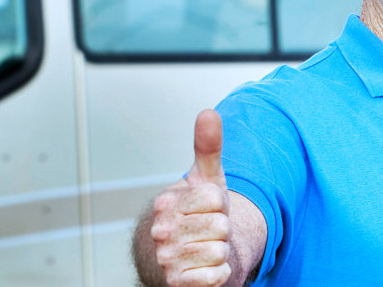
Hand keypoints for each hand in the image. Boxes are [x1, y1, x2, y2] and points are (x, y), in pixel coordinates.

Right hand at [148, 109, 234, 285]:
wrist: (186, 258)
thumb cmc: (199, 215)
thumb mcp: (206, 179)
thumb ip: (208, 147)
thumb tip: (208, 113)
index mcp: (166, 203)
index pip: (216, 198)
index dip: (221, 204)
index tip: (209, 208)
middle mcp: (160, 231)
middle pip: (220, 225)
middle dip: (222, 230)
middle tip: (210, 231)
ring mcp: (166, 259)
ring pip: (220, 251)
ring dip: (221, 251)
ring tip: (207, 247)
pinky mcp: (177, 284)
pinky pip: (216, 276)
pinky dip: (219, 274)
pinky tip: (206, 268)